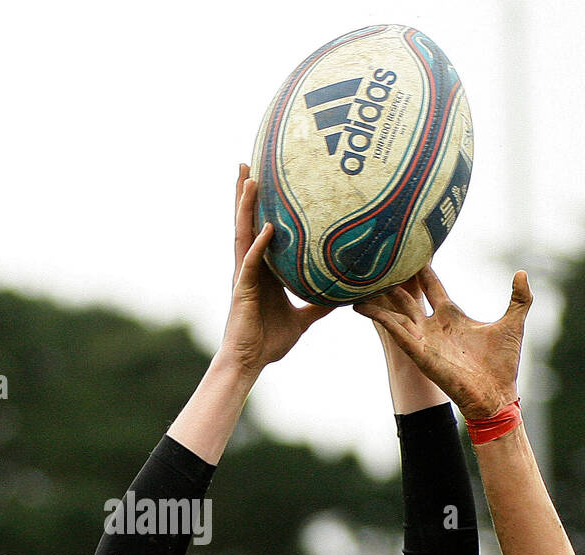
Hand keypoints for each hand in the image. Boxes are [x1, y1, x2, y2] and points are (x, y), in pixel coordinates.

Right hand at [217, 164, 333, 376]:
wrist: (251, 361)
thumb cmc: (270, 341)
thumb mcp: (303, 320)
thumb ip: (319, 306)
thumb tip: (343, 298)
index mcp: (263, 271)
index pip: (261, 231)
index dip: (261, 207)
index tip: (266, 179)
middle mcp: (250, 267)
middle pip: (247, 223)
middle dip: (246, 194)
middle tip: (247, 163)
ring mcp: (243, 276)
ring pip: (243, 234)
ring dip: (245, 207)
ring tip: (249, 178)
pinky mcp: (241, 290)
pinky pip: (251, 263)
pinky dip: (259, 245)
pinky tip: (266, 230)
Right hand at [355, 264, 531, 419]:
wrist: (497, 395)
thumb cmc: (503, 365)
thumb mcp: (513, 323)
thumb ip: (519, 298)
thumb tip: (522, 272)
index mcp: (451, 315)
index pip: (430, 283)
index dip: (421, 265)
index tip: (410, 244)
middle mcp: (433, 324)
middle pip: (405, 292)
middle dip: (392, 275)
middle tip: (376, 253)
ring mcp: (424, 338)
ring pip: (393, 309)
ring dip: (376, 295)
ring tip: (356, 278)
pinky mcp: (419, 352)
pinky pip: (394, 330)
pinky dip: (379, 317)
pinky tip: (360, 305)